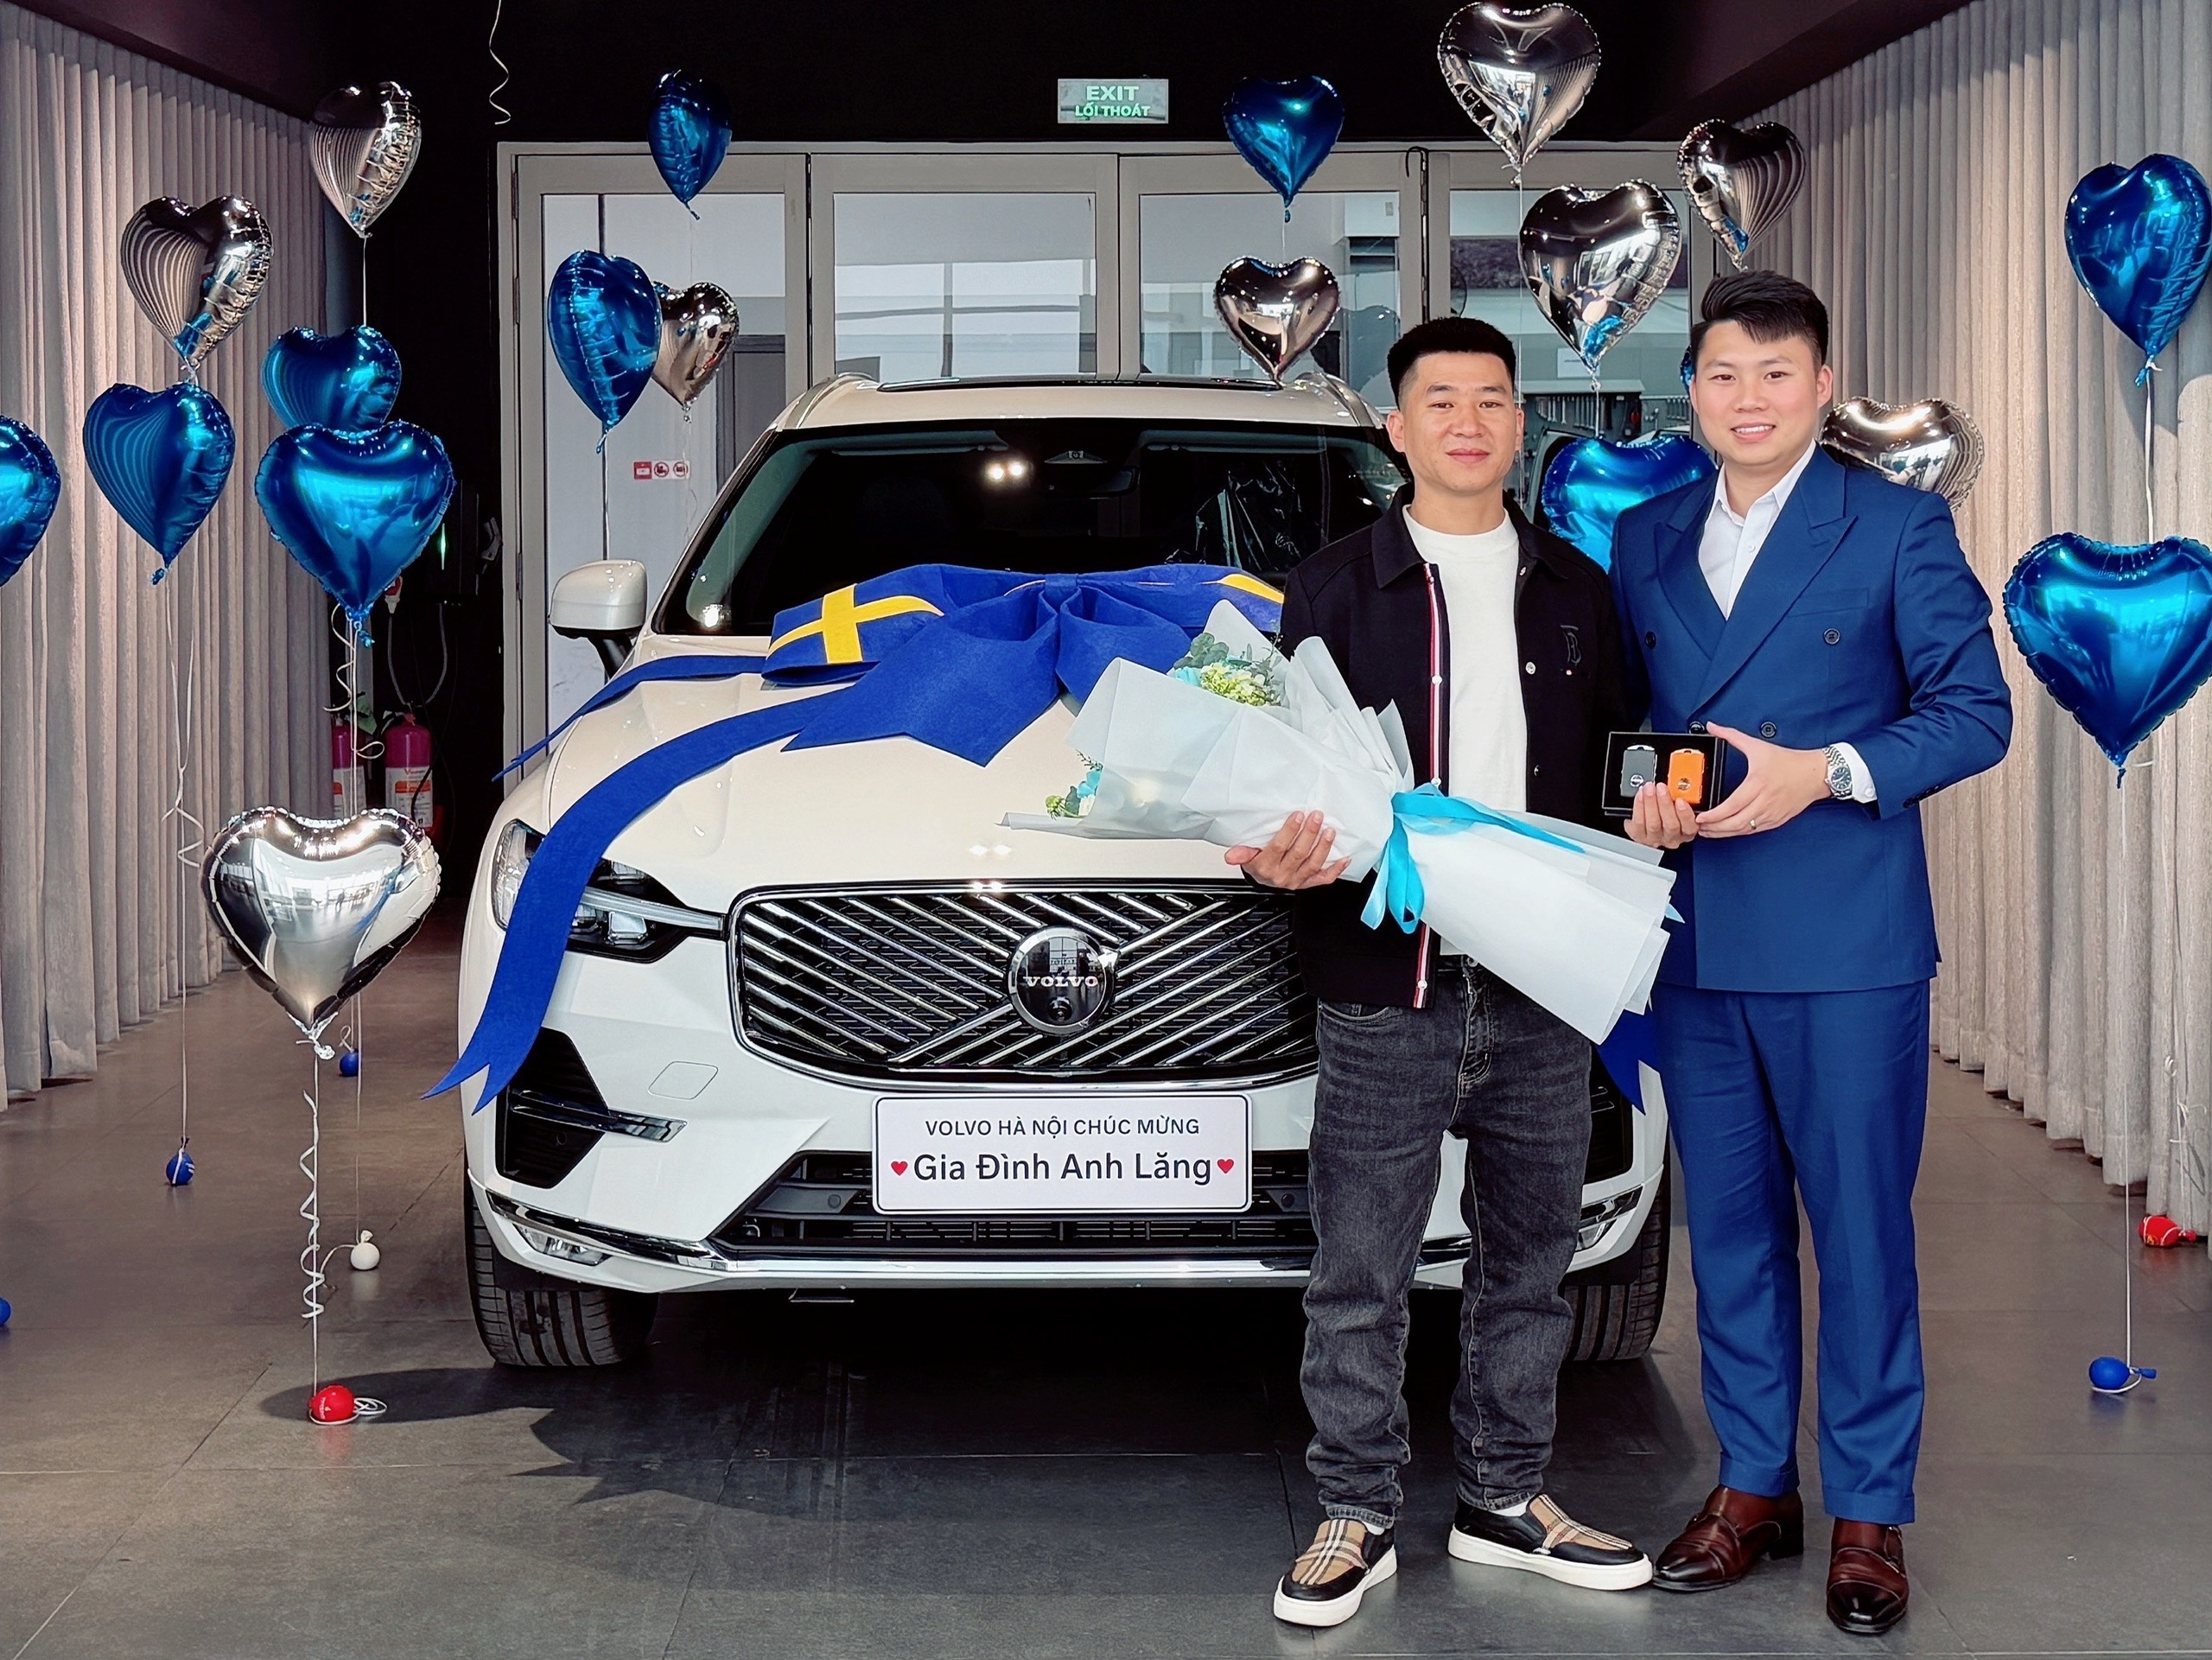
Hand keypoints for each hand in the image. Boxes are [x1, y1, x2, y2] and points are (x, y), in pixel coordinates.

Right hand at [1226, 810, 1350, 889]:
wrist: (1264, 880)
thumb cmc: (1257, 863)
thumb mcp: (1246, 856)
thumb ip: (1241, 853)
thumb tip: (1230, 856)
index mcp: (1266, 866)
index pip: (1279, 847)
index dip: (1290, 831)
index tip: (1297, 816)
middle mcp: (1282, 875)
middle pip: (1299, 853)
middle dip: (1309, 833)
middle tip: (1316, 816)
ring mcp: (1297, 880)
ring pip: (1313, 864)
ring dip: (1323, 847)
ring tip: (1330, 831)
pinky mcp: (1308, 884)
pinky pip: (1324, 878)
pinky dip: (1336, 869)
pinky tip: (1344, 858)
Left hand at [1625, 781, 1699, 848]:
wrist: (1645, 824)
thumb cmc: (1666, 813)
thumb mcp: (1678, 806)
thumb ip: (1681, 797)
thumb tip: (1678, 783)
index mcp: (1686, 831)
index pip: (1690, 827)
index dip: (1685, 814)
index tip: (1680, 800)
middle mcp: (1672, 838)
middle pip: (1671, 824)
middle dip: (1665, 803)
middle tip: (1661, 788)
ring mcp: (1655, 839)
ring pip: (1653, 823)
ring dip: (1651, 802)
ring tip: (1649, 788)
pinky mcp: (1639, 836)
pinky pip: (1639, 822)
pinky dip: (1639, 806)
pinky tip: (1640, 795)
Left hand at [1696, 723, 1830, 838]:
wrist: (1816, 774)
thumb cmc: (1789, 761)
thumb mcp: (1758, 746)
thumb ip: (1732, 736)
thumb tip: (1713, 726)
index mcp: (1758, 784)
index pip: (1732, 806)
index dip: (1714, 815)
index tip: (1701, 817)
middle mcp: (1765, 801)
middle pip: (1735, 823)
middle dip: (1715, 828)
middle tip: (1699, 827)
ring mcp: (1772, 813)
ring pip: (1744, 830)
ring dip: (1724, 833)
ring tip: (1709, 831)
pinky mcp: (1777, 820)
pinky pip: (1755, 831)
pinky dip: (1739, 832)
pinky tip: (1729, 830)